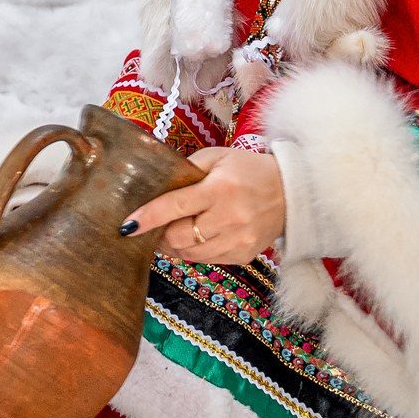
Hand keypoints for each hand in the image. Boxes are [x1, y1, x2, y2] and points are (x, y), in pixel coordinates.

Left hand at [120, 148, 285, 264]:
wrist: (292, 192)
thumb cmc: (249, 170)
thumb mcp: (218, 157)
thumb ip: (187, 169)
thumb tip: (155, 185)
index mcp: (220, 189)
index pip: (175, 206)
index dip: (148, 218)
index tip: (126, 226)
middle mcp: (230, 218)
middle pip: (179, 237)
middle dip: (159, 234)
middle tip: (152, 227)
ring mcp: (238, 240)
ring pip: (190, 253)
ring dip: (173, 245)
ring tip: (169, 233)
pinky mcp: (243, 255)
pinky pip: (206, 260)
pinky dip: (193, 251)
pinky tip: (194, 238)